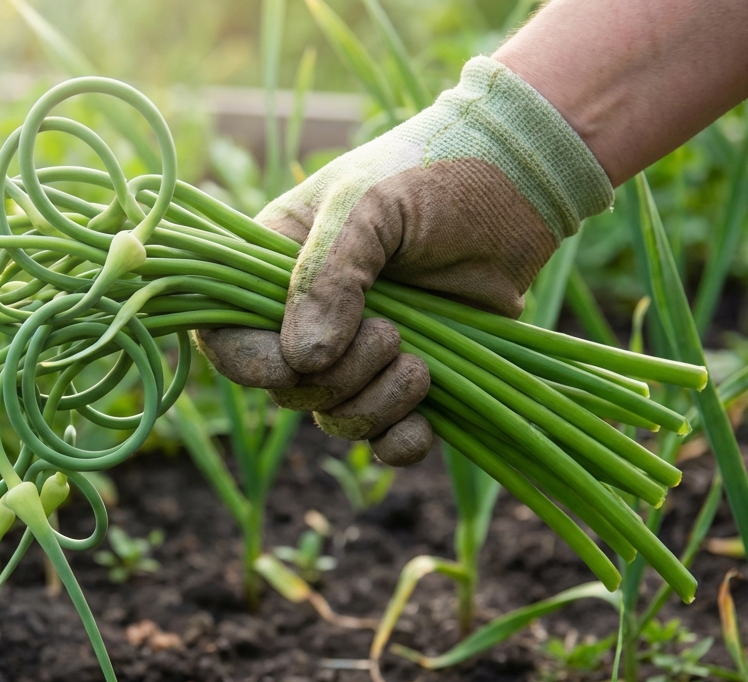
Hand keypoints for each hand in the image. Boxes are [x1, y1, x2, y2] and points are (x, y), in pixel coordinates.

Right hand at [196, 57, 612, 466]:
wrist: (520, 180)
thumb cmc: (431, 173)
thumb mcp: (369, 204)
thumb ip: (330, 275)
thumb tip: (304, 361)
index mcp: (274, 270)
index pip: (227, 336)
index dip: (248, 362)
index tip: (290, 366)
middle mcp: (307, 318)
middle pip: (288, 389)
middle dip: (336, 379)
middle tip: (390, 333)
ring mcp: (359, 352)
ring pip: (335, 418)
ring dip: (374, 407)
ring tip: (418, 363)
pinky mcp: (410, 377)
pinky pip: (386, 439)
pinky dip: (400, 442)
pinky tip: (424, 419)